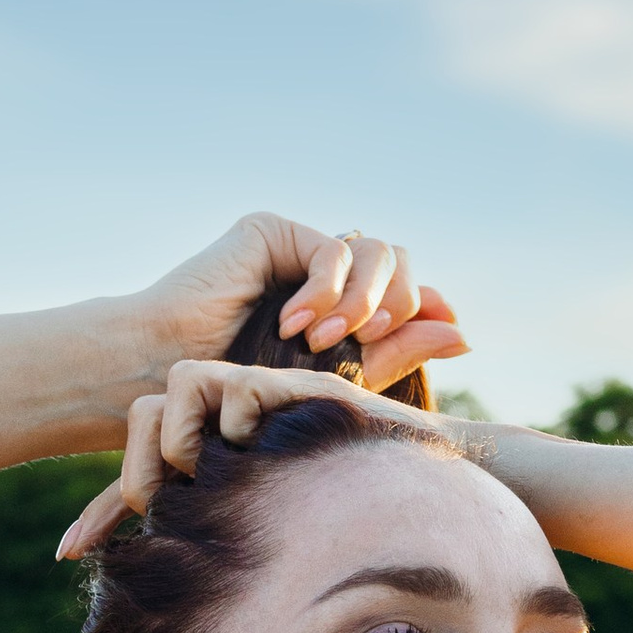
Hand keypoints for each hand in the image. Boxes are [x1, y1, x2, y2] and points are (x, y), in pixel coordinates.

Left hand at [56, 359, 445, 560]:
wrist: (423, 494)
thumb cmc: (353, 535)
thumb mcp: (269, 552)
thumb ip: (224, 564)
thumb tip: (175, 628)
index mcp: (214, 468)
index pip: (140, 479)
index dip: (101, 512)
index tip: (70, 551)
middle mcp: (227, 428)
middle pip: (142, 417)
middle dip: (139, 465)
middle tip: (159, 504)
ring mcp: (257, 402)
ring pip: (181, 384)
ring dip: (183, 436)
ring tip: (207, 471)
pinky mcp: (291, 387)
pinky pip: (234, 385)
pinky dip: (234, 416)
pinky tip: (259, 445)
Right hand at [138, 214, 466, 395]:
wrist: (169, 388)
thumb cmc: (239, 400)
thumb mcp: (331, 381)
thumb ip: (394, 353)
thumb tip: (464, 334)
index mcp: (343, 309)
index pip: (408, 293)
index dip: (431, 307)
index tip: (454, 334)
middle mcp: (324, 274)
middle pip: (401, 263)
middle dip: (396, 307)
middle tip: (361, 345)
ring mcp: (298, 250)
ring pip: (376, 251)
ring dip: (361, 301)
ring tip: (321, 342)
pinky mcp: (272, 232)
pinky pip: (333, 249)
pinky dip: (326, 290)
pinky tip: (295, 324)